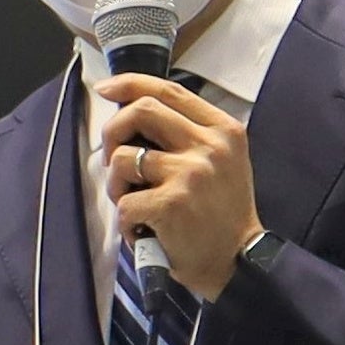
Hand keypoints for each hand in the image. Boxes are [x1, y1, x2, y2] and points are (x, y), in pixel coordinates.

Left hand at [97, 73, 260, 299]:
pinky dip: (125, 220)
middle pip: (142, 110)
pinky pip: (124, 202)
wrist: (238, 260)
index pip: (169, 91)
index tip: (106, 88)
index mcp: (223, 130)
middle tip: (111, 155)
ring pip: (123, 158)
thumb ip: (187, 133)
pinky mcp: (171, 203)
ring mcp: (190, 173)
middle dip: (112, 130)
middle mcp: (209, 146)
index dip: (130, 84)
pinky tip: (144, 230)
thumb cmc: (220, 211)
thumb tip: (133, 109)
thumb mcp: (221, 160)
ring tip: (133, 202)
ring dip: (115, 184)